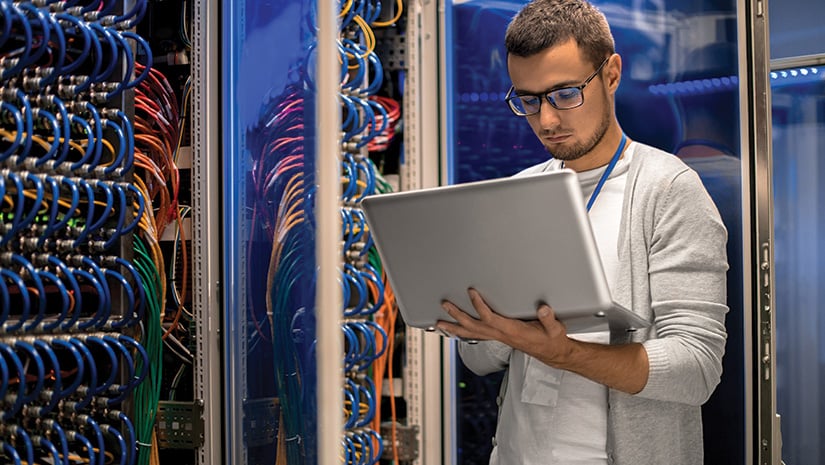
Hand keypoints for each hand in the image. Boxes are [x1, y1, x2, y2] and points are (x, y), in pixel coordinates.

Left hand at [436, 288, 573, 366]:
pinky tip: (455, 329)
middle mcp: (501, 335)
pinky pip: (476, 335)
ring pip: (471, 333)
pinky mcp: (498, 337)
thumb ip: (548, 319)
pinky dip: (463, 332)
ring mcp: (498, 338)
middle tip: (444, 305)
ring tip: (439, 322)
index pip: (490, 318)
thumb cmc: (552, 340)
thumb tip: (543, 308)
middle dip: (457, 316)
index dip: (479, 305)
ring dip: (454, 327)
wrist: (552, 353)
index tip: (471, 291)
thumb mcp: (555, 329)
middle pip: (473, 327)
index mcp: (512, 331)